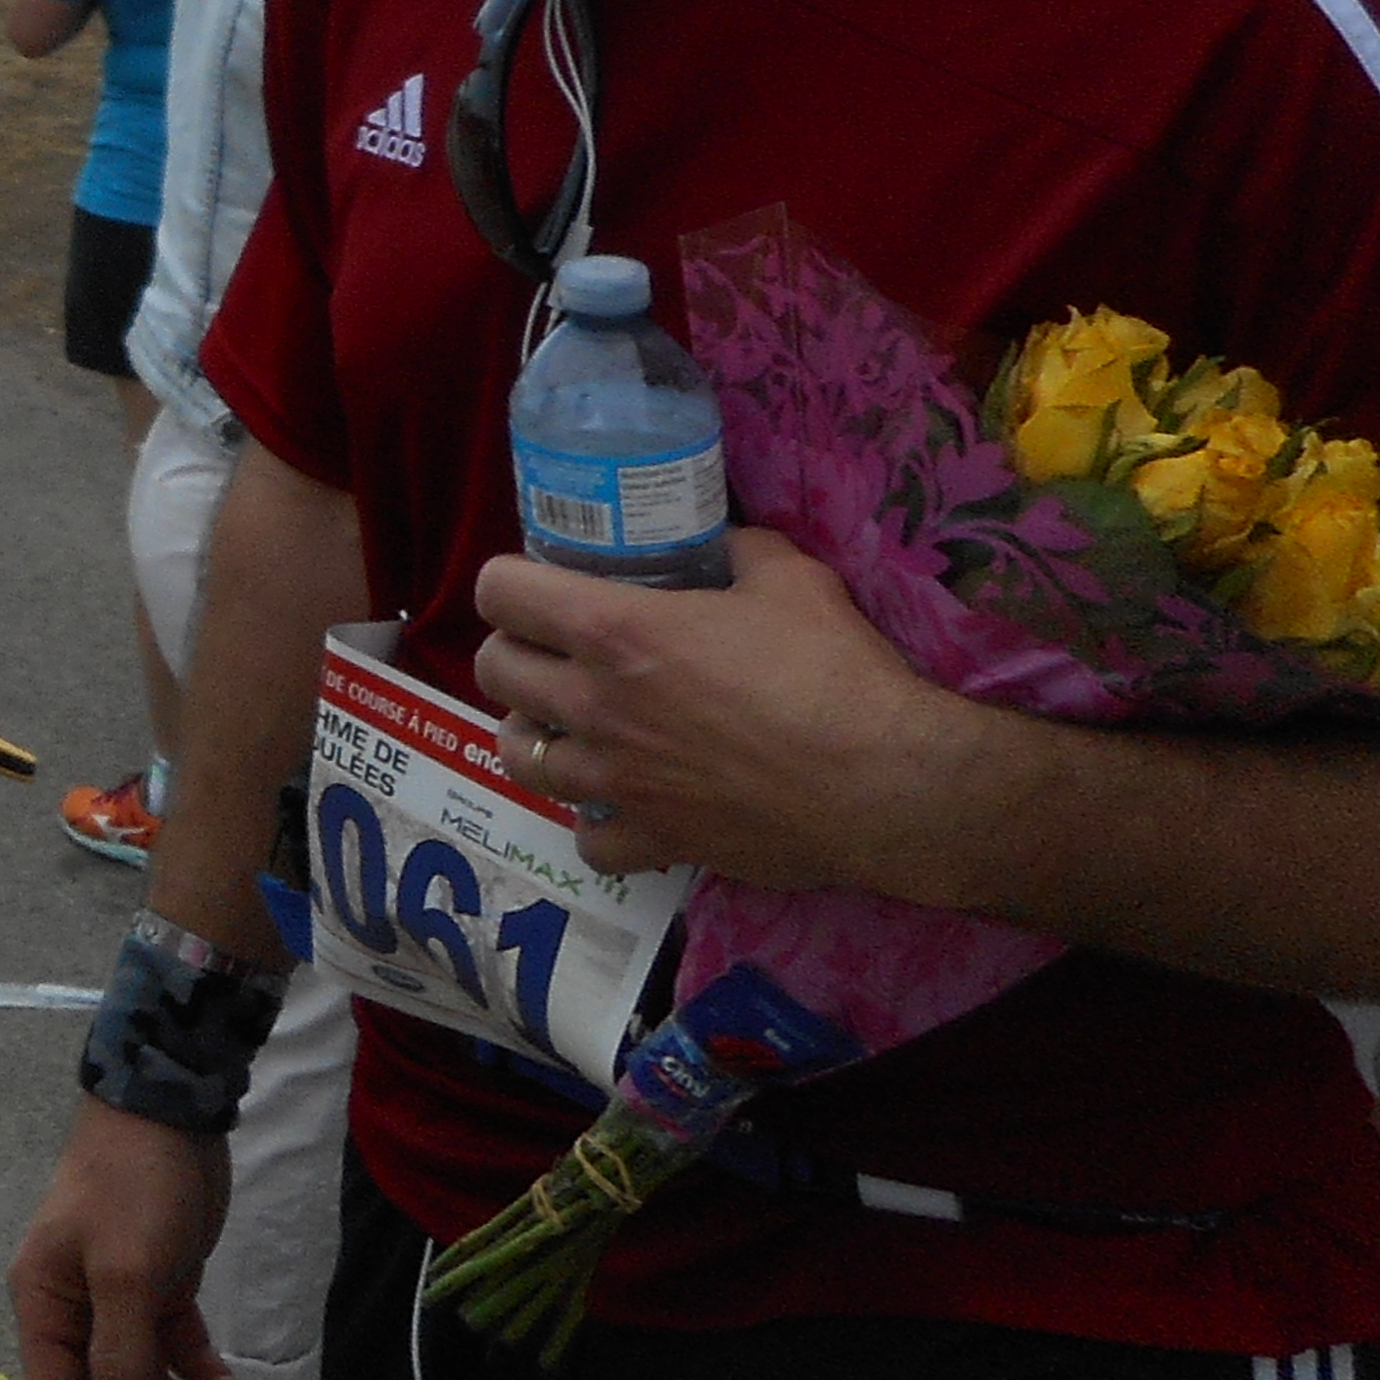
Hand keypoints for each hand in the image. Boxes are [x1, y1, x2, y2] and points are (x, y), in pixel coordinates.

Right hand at [5, 1105, 250, 1379]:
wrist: (170, 1107)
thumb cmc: (130, 1186)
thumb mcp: (124, 1271)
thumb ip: (119, 1355)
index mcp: (45, 1299)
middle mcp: (76, 1305)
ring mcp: (121, 1295)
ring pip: (151, 1375)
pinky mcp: (162, 1282)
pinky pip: (181, 1346)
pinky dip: (207, 1375)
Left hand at [467, 528, 975, 890]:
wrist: (885, 783)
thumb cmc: (834, 672)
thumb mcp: (791, 578)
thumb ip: (741, 550)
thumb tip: (725, 539)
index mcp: (615, 632)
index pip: (501, 591)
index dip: (510, 581)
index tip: (538, 586)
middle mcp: (597, 705)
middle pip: (495, 672)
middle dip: (514, 652)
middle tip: (552, 652)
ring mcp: (618, 780)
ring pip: (520, 758)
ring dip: (534, 735)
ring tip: (565, 726)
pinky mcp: (654, 839)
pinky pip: (587, 841)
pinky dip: (595, 823)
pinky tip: (620, 805)